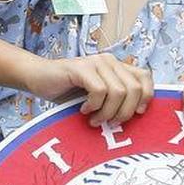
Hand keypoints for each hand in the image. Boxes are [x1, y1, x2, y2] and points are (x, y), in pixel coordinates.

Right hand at [23, 54, 152, 126]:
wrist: (37, 78)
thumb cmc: (67, 92)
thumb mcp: (98, 97)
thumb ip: (116, 100)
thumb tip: (136, 117)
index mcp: (117, 66)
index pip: (145, 77)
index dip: (146, 97)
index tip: (135, 113)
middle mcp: (109, 61)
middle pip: (134, 88)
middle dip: (124, 112)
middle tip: (109, 123)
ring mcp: (96, 62)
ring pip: (118, 92)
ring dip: (107, 112)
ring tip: (94, 119)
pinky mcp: (81, 68)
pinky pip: (99, 90)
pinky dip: (94, 105)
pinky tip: (83, 109)